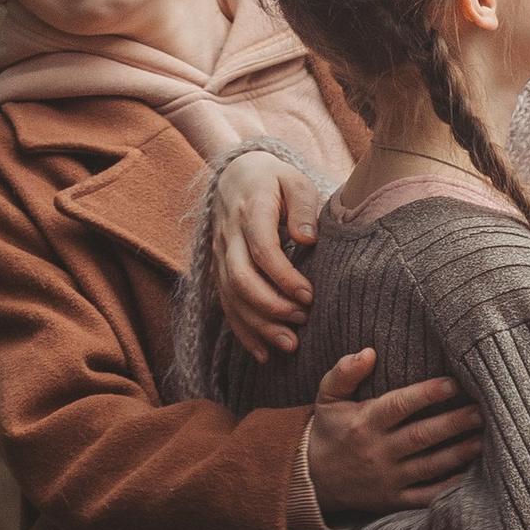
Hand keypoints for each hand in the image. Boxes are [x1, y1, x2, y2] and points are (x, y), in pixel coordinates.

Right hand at [215, 147, 323, 359]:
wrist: (235, 175)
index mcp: (250, 211)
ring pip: (231, 297)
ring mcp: (220, 256)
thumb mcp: (294, 182)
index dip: (284, 277)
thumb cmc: (275, 181)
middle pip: (241, 279)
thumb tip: (307, 239)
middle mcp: (229, 237)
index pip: (262, 249)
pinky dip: (243, 332)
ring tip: (289, 344)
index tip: (310, 296)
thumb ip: (303, 207)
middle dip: (271, 306)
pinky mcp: (219, 272)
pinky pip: (225, 306)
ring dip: (258, 325)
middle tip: (302, 320)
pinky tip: (263, 353)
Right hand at [302, 349, 483, 522]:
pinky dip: (450, 488)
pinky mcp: (394, 500)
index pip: (399, 406)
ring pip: (430, 465)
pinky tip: (472, 474)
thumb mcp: (327, 398)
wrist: (311, 480)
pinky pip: (426, 496)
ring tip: (485, 438)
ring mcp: (388, 478)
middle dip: (454, 423)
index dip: (426, 394)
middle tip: (482, 411)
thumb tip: (368, 352)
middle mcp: (378, 451)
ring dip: (460, 452)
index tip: (452, 383)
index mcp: (365, 423)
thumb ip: (344, 372)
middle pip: (422, 436)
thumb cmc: (328, 431)